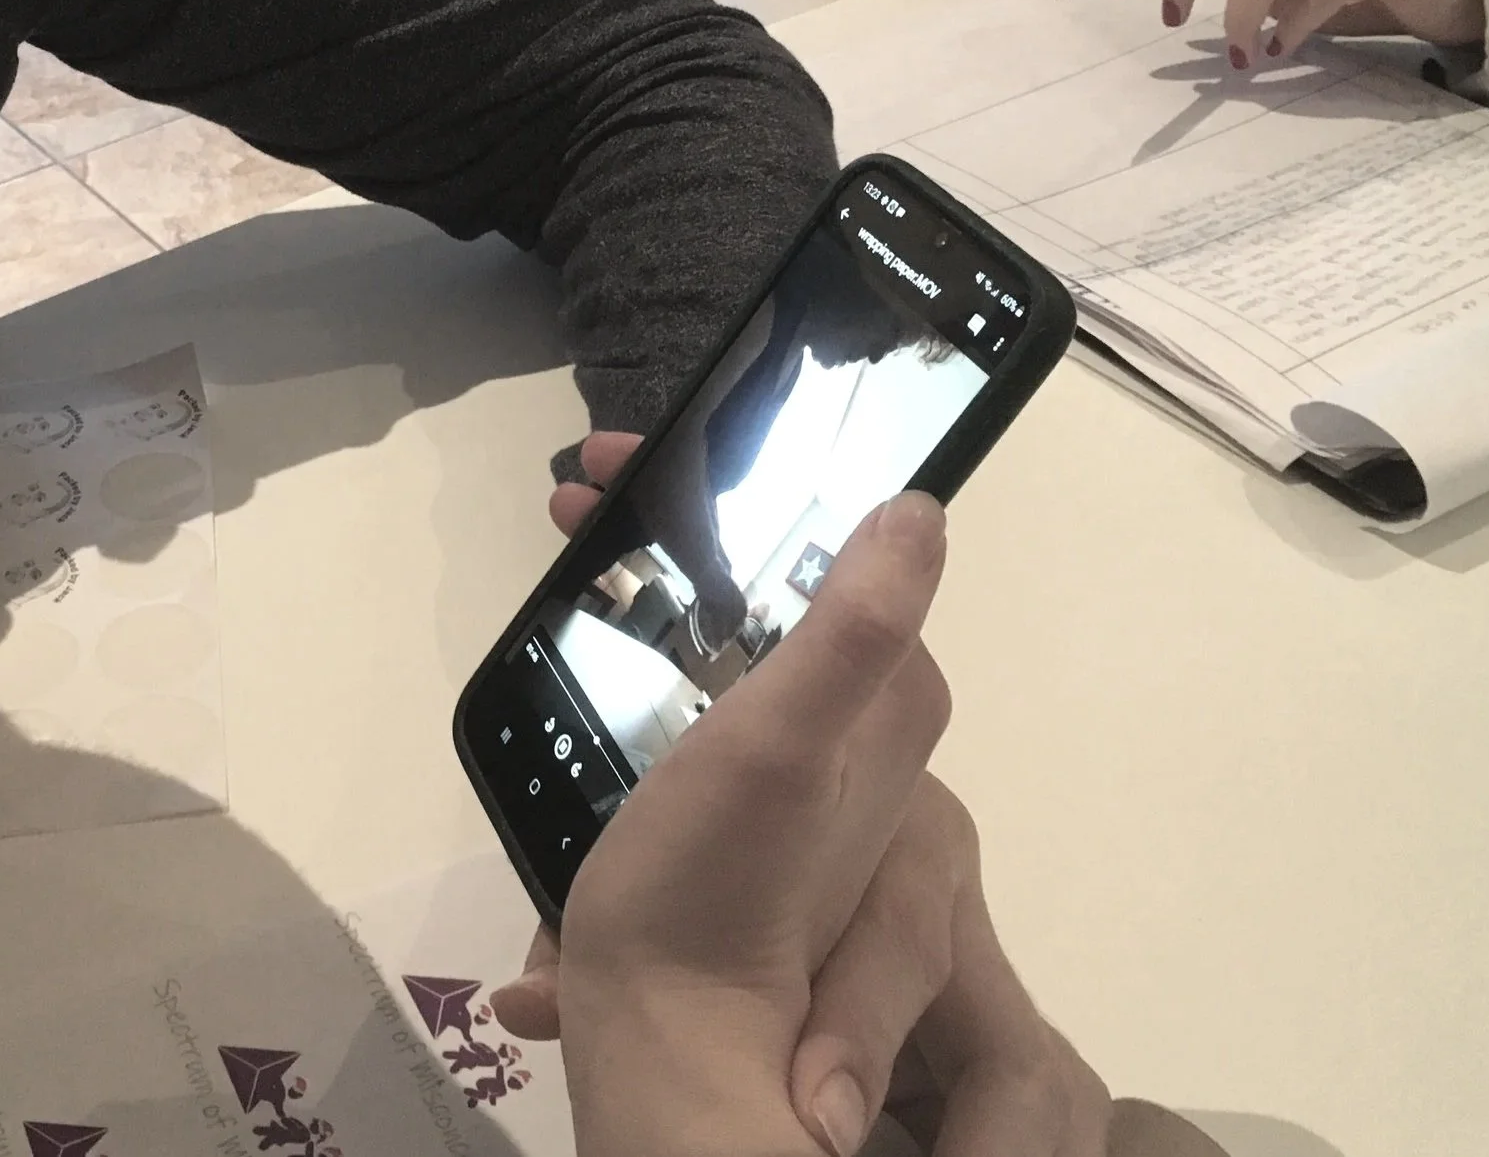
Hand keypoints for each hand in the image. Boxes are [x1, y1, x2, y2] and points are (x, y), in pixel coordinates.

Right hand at [521, 452, 1108, 1156]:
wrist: (665, 1029)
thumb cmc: (718, 884)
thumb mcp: (781, 741)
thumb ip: (855, 626)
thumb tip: (918, 505)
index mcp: (887, 697)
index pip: (828, 537)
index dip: (722, 477)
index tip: (618, 459)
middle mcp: (858, 722)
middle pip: (773, 576)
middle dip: (671, 522)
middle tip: (574, 498)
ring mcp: (797, 764)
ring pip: (731, 624)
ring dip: (651, 573)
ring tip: (569, 544)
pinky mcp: (740, 798)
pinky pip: (700, 680)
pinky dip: (645, 641)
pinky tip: (589, 642)